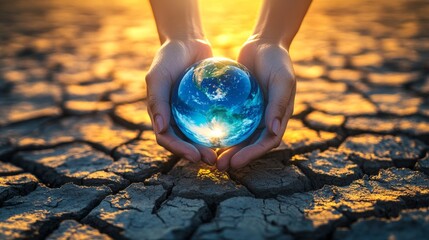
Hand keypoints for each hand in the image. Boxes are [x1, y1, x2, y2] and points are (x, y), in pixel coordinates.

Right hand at [146, 39, 216, 164]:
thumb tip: (161, 128)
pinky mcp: (205, 106)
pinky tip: (237, 133)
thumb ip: (157, 100)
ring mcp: (190, 113)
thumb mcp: (159, 75)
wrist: (187, 41)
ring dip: (210, 146)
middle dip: (197, 154)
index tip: (196, 156)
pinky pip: (214, 119)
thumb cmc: (169, 57)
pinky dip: (222, 129)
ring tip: (225, 153)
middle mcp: (175, 117)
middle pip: (184, 142)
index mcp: (161, 115)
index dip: (180, 151)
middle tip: (213, 160)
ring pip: (200, 135)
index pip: (168, 139)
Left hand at [216, 38, 295, 170]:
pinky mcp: (239, 106)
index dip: (252, 155)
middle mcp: (266, 119)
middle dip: (236, 157)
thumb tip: (274, 132)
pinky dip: (218, 128)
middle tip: (218, 166)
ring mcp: (252, 113)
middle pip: (250, 144)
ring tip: (208, 156)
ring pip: (238, 136)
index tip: (235, 162)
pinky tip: (201, 133)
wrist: (265, 43)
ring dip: (225, 148)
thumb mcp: (282, 79)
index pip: (266, 142)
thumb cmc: (277, 61)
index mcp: (279, 118)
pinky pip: (228, 119)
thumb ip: (279, 104)